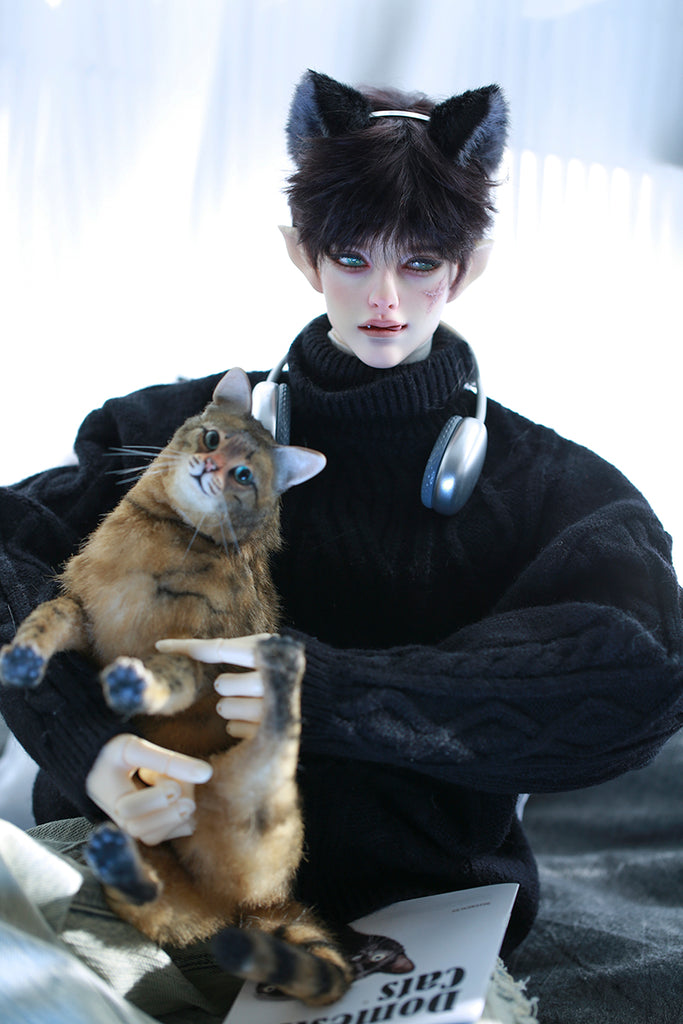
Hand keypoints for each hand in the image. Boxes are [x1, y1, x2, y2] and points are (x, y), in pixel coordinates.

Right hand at [86, 734, 212, 845]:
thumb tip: (207, 773)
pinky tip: (182, 797)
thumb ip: (168, 759)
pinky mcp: (147, 828)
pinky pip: (166, 833)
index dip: (154, 801)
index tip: (174, 787)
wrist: (98, 766)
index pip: (129, 809)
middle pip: (143, 831)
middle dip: (169, 816)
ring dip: (175, 817)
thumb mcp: (135, 748)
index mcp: (109, 796)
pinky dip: (179, 820)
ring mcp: (133, 826)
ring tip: (182, 791)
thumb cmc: (115, 753)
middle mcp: (118, 819)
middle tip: (189, 802)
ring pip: (155, 836)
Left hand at [155, 635, 269, 739]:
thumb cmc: (280, 676)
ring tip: (250, 708)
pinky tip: (256, 724)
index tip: (160, 645)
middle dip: (228, 687)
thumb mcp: (261, 656)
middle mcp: (275, 672)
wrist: (325, 703)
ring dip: (233, 708)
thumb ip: (229, 649)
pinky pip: (235, 727)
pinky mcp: (273, 730)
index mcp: (269, 648)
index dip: (186, 647)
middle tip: (239, 690)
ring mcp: (275, 704)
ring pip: (226, 707)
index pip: (217, 648)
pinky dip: (241, 726)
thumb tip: (171, 643)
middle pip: (223, 684)